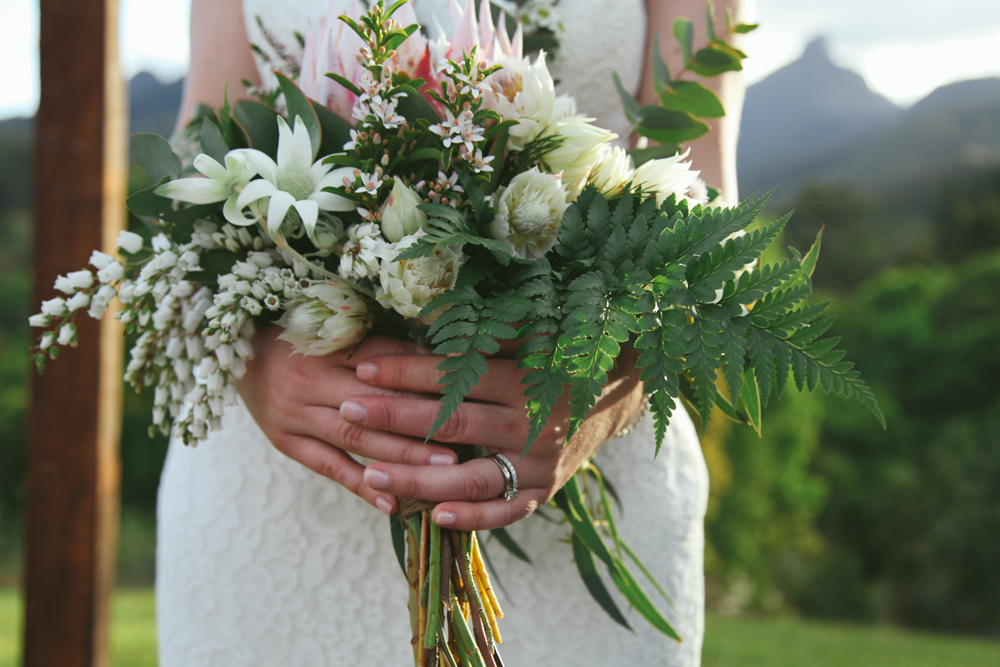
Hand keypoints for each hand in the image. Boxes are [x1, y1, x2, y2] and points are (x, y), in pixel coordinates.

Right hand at [237, 326, 461, 514]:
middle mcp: (310, 380)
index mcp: (326, 347)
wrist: (238, 355)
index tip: (463, 392)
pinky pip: (330, 467)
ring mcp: (296, 414)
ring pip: (357, 439)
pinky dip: (362, 485)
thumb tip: (439, 358)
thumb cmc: (300, 340)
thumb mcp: (333, 333)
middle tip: (464, 442)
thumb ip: (380, 347)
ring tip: (443, 471)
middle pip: (374, 404)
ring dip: (402, 457)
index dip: (424, 378)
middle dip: (420, 424)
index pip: (384, 364)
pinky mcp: (288, 442)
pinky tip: (393, 502)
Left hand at [338, 349, 645, 529]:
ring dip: (418, 478)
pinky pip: (506, 511)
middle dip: (395, 418)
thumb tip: (413, 322)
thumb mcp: (528, 335)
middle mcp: (535, 422)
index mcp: (526, 376)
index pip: (456, 375)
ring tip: (371, 476)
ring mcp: (539, 462)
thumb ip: (480, 334)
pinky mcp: (545, 490)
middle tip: (348, 413)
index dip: (407, 371)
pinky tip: (432, 516)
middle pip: (454, 424)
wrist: (617, 393)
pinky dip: (472, 516)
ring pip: (471, 476)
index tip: (363, 369)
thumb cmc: (558, 355)